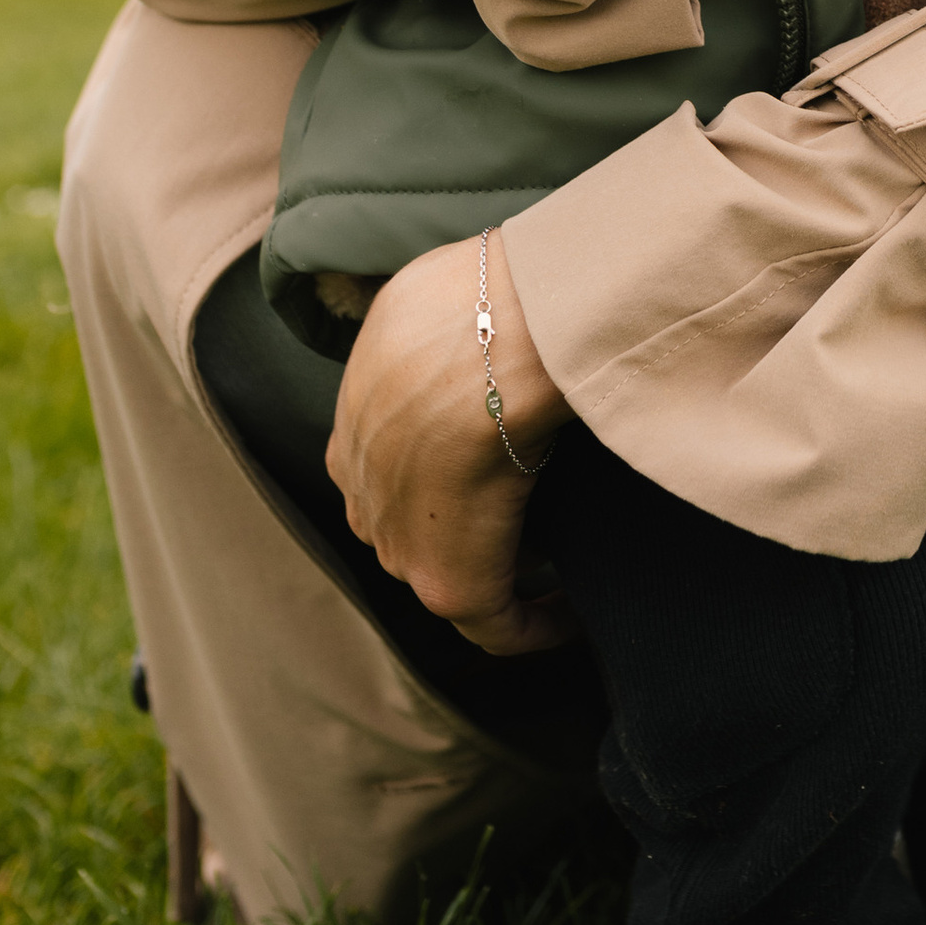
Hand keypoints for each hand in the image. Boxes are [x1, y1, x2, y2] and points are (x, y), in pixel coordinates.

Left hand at [324, 236, 576, 653]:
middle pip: (411, 524)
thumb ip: (426, 327)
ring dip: (500, 566)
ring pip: (452, 567)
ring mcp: (399, 542)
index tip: (491, 473)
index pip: (390, 469)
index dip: (439, 476)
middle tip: (532, 516)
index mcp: (352, 429)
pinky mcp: (451, 584)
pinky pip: (495, 624)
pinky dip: (534, 624)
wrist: (497, 335)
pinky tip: (574, 612)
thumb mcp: (423, 300)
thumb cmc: (471, 302)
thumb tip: (461, 316)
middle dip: (466, 524)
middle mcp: (363, 492)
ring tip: (559, 561)